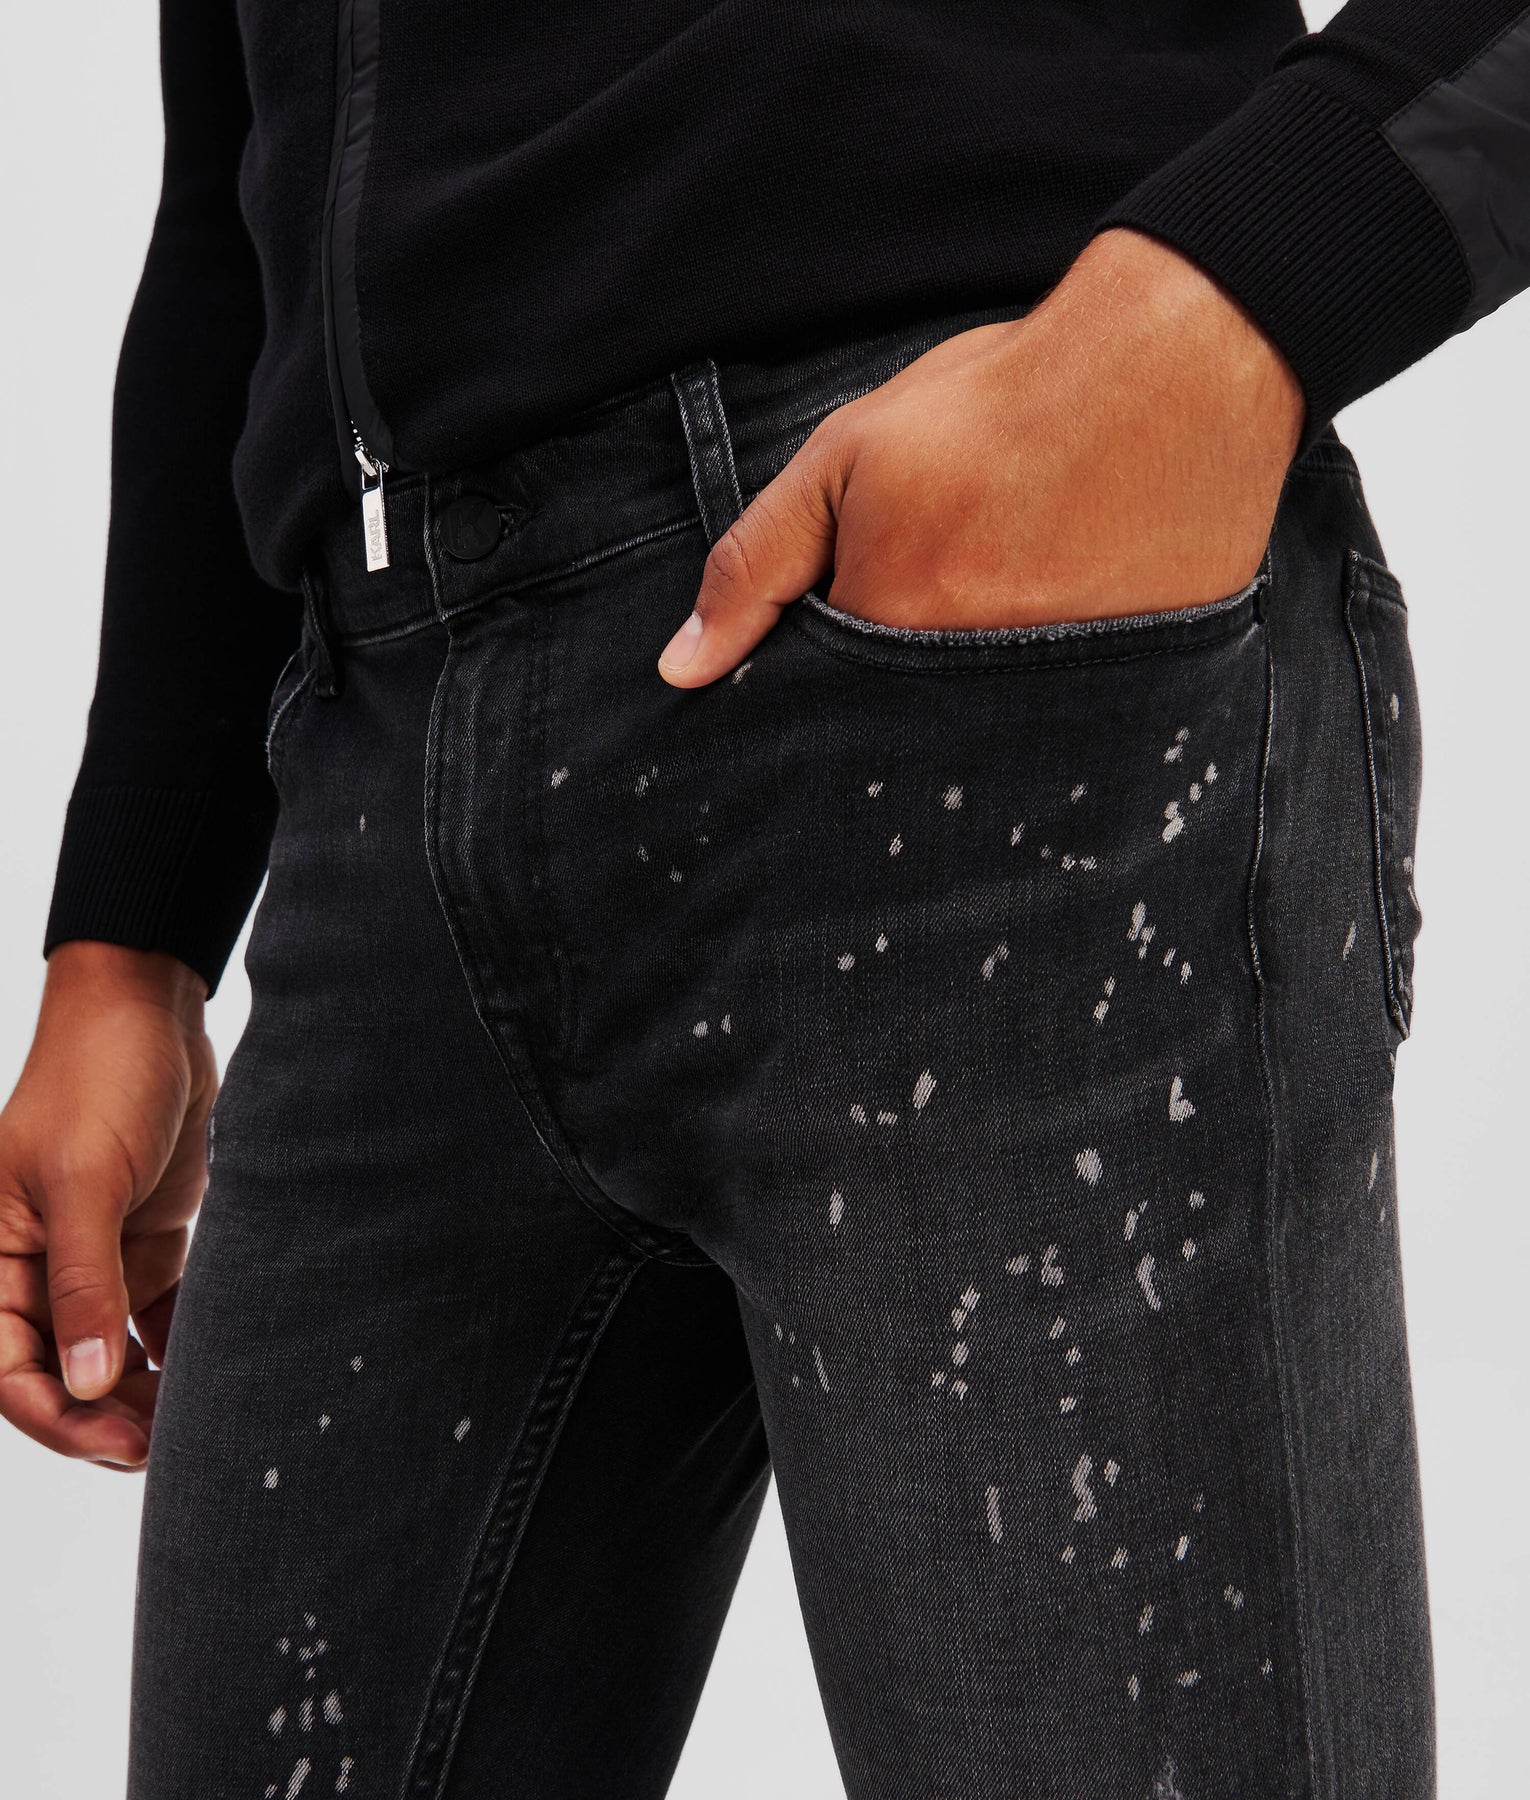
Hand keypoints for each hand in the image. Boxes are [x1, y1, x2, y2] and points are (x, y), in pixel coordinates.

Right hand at [0, 942, 214, 1468]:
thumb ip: (83, 1281)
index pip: (9, 1368)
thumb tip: (78, 1383)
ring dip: (146, 1392)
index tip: (118, 1446)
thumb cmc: (97, 1078)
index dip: (56, 1418)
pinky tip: (215, 1376)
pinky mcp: (146, 1241)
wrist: (152, 1008)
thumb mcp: (84, 1179)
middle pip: (62, 1372)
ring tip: (196, 1426)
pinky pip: (158, 1317)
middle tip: (168, 1452)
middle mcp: (36, 1266)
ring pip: (111, 1353)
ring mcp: (94, 1256)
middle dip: (106, 1416)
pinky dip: (179, 1349)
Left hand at [658, 228, 1304, 684]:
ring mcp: (1056, 704)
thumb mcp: (845, 461)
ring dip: (970, 704)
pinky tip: (1065, 626)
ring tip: (1006, 603)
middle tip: (947, 597)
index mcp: (886, 638)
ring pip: (977, 743)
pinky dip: (1051, 708)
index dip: (823, 680)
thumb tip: (679, 670)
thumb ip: (753, 564)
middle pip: (899, 737)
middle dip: (894, 698)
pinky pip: (1065, 735)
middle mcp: (966, 693)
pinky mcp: (1131, 699)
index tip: (852, 634)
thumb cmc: (1001, 407)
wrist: (1177, 370)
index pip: (820, 713)